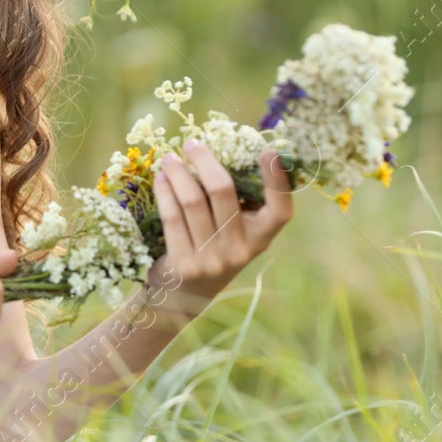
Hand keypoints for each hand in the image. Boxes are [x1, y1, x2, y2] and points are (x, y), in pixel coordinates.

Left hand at [149, 142, 293, 311]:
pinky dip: (165, 192)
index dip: (278, 182)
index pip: (280, 211)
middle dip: (204, 160)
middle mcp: (240, 250)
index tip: (268, 151)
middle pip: (223, 192)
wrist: (184, 297)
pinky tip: (160, 179)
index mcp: (260, 238)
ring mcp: (211, 260)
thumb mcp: (234, 232)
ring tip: (170, 158)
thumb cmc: (213, 249)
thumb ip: (237, 202)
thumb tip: (220, 150)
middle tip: (191, 143)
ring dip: (178, 172)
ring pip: (192, 201)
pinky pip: (172, 217)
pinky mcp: (184, 265)